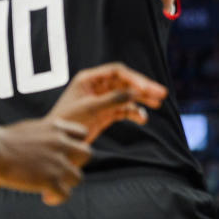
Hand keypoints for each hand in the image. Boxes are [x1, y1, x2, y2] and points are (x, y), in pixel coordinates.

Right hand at [0, 119, 91, 205]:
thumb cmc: (0, 139)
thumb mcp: (29, 128)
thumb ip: (43, 135)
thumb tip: (43, 143)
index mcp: (55, 128)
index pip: (82, 133)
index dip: (75, 144)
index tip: (63, 152)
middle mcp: (61, 143)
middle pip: (86, 154)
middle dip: (75, 163)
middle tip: (59, 171)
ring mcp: (57, 162)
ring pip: (78, 177)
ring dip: (66, 183)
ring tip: (50, 188)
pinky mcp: (49, 180)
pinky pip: (65, 194)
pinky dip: (57, 198)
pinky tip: (46, 198)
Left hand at [48, 62, 166, 141]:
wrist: (57, 145)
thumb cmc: (67, 122)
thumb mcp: (91, 108)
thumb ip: (114, 99)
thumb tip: (137, 91)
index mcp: (90, 79)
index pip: (117, 72)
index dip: (134, 78)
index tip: (146, 88)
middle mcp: (97, 87)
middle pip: (125, 82)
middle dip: (143, 88)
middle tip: (161, 93)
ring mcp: (102, 101)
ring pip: (127, 96)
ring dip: (141, 100)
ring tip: (157, 104)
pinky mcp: (105, 114)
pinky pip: (124, 110)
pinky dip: (134, 113)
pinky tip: (142, 118)